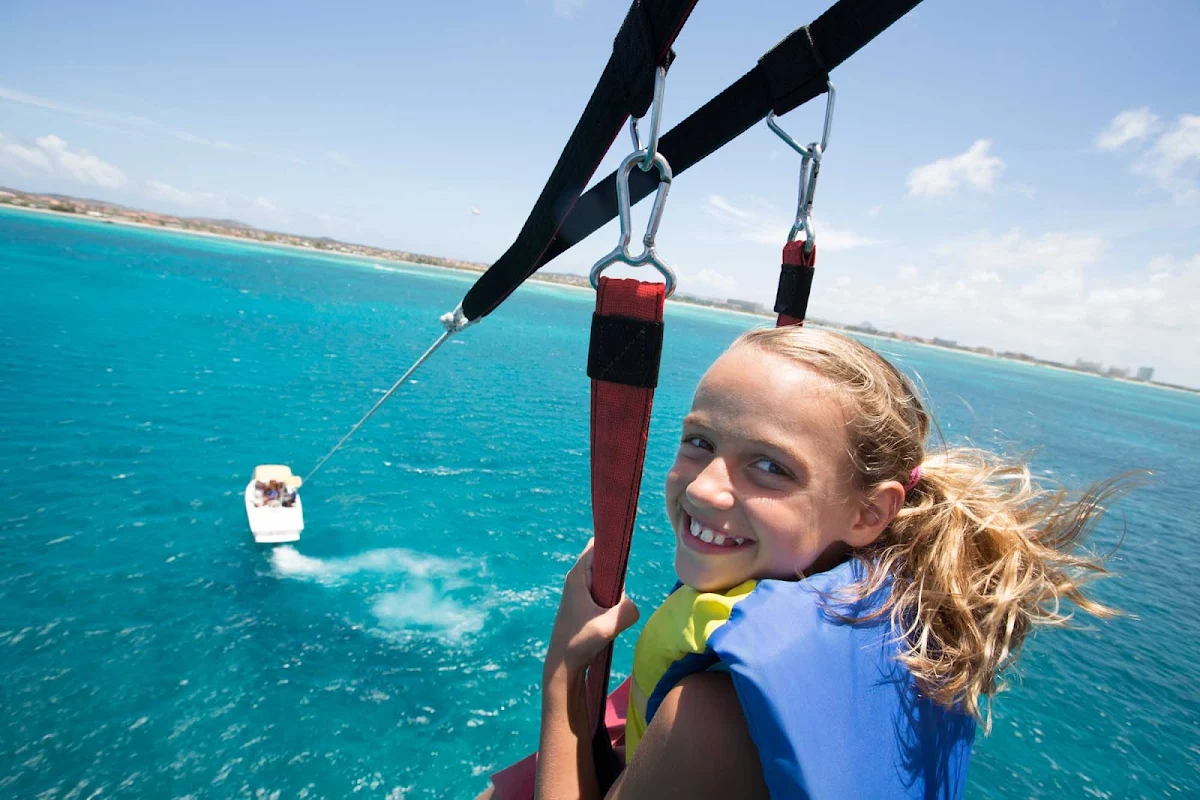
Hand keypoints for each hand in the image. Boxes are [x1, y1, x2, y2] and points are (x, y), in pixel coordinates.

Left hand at [544, 538, 639, 677]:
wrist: (563, 665)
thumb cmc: (579, 642)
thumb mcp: (607, 627)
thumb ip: (627, 611)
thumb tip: (632, 607)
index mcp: (577, 576)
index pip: (597, 545)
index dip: (613, 543)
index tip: (629, 547)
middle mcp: (578, 579)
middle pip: (606, 563)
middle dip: (618, 576)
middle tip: (618, 598)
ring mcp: (582, 592)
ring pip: (608, 581)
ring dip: (616, 594)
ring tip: (611, 614)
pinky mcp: (586, 605)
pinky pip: (606, 594)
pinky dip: (613, 603)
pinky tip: (610, 620)